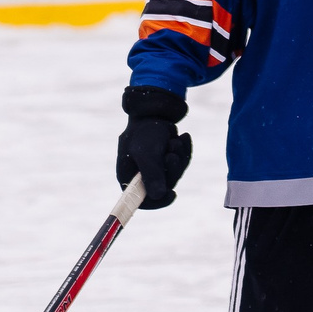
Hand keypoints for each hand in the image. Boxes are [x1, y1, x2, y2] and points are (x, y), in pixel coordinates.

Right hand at [116, 86, 191, 209]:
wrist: (155, 109)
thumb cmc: (145, 130)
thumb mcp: (147, 152)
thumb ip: (151, 174)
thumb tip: (158, 196)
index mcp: (128, 176)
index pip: (139, 201)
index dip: (156, 202)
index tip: (172, 193)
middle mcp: (140, 175)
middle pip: (163, 188)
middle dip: (172, 170)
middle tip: (172, 153)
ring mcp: (155, 167)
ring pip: (175, 175)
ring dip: (179, 157)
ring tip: (175, 140)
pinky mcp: (167, 159)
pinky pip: (181, 163)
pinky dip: (184, 151)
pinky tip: (183, 137)